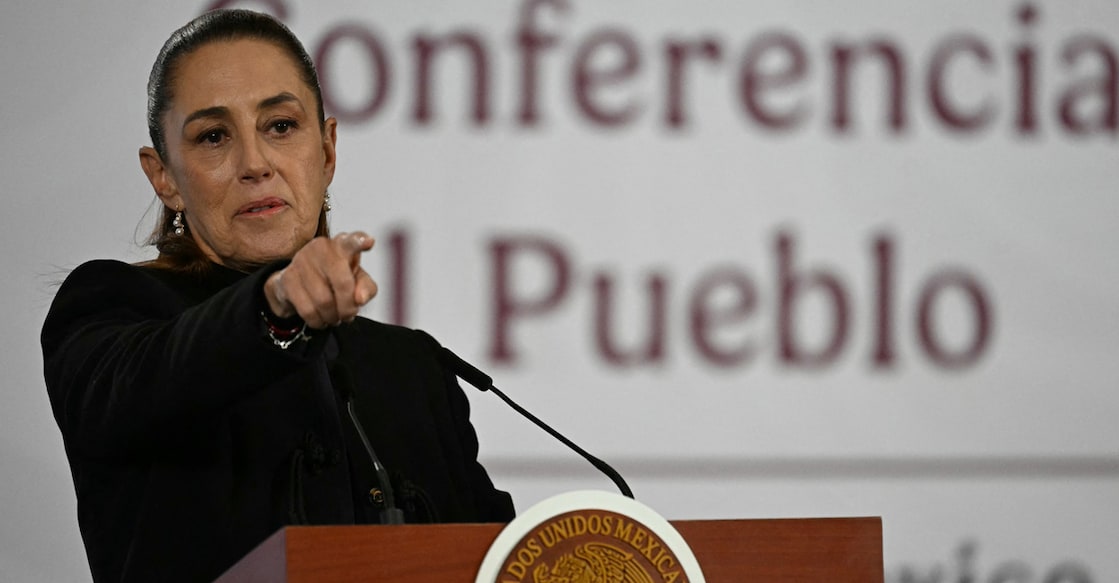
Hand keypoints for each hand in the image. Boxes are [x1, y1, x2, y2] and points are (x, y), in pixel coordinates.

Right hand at [263, 232, 377, 327]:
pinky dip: (317, 321)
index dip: (360, 241)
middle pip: (342, 284)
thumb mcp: (357, 281)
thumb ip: (367, 288)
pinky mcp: (287, 278)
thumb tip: (359, 298)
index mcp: (342, 245)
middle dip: (348, 307)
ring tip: (334, 316)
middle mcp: (321, 248)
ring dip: (333, 317)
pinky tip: (320, 318)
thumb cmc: (335, 278)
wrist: (301, 283)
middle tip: (348, 315)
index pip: (352, 241)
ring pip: (324, 301)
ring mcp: (301, 261)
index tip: (369, 242)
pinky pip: (308, 310)